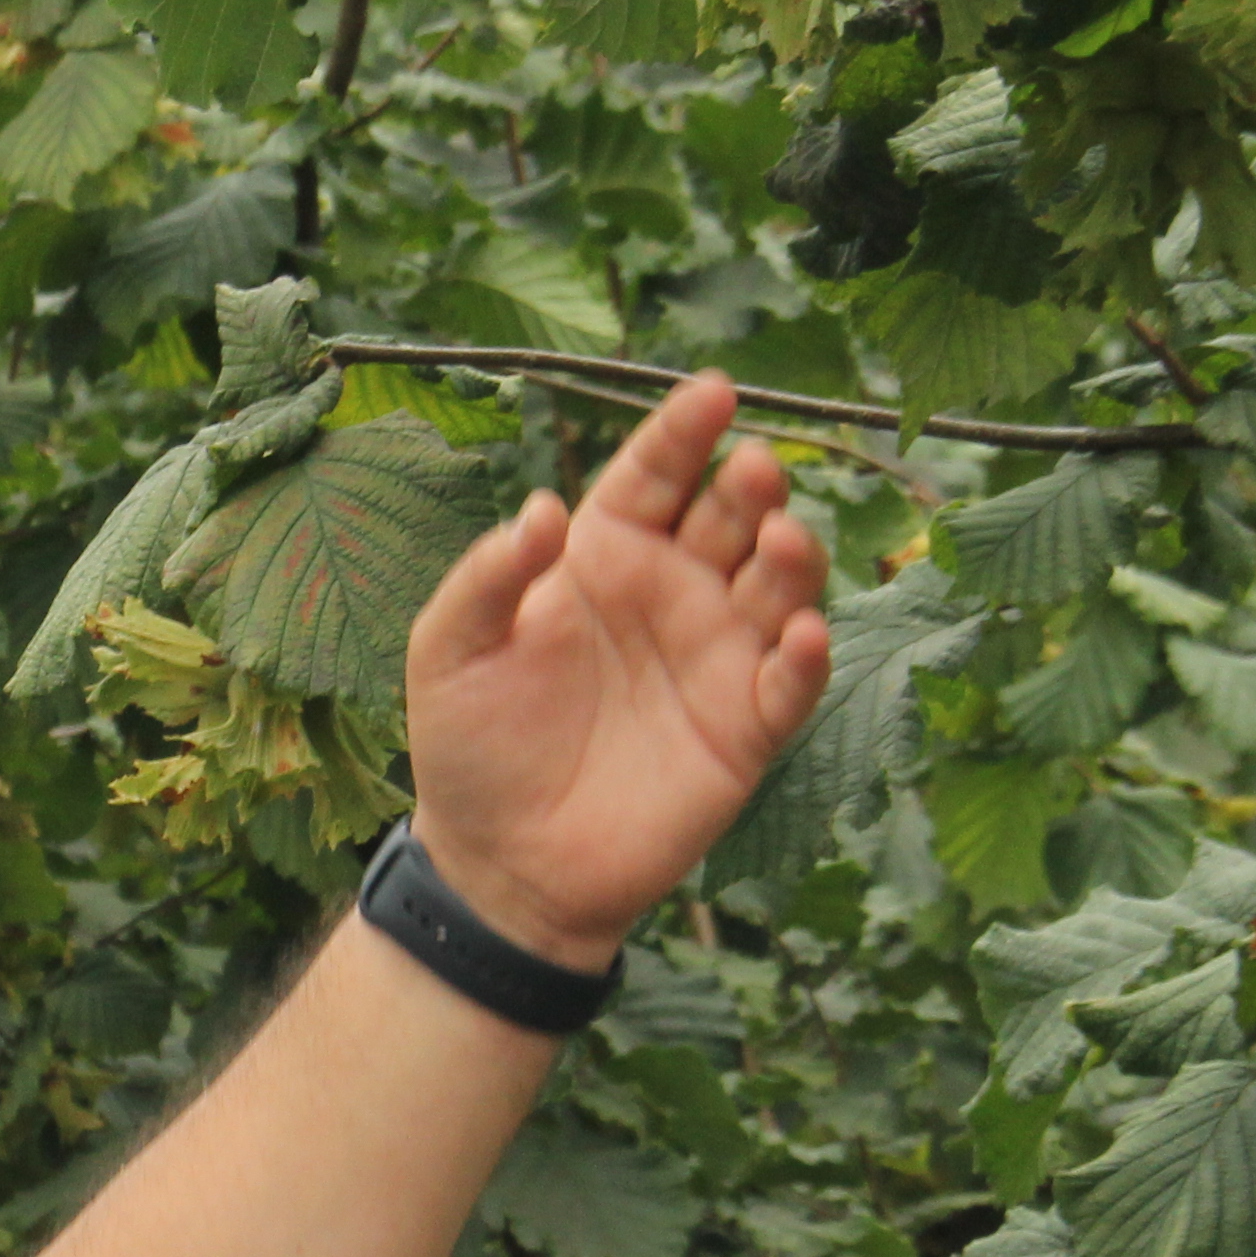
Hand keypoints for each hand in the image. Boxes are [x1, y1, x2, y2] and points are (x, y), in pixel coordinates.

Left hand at [399, 373, 833, 968]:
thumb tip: (543, 509)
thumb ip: (489, 577)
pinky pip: (791, 684)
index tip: (714, 390)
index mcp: (604, 556)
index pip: (655, 474)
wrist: (501, 865)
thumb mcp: (449, 649)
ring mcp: (715, 659)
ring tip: (781, 542)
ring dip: (792, 558)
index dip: (684, 430)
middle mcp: (671, 593)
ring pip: (777, 587)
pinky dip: (806, 656)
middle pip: (730, 517)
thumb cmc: (470, 748)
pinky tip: (801, 635)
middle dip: (751, 486)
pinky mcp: (745, 731)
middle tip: (755, 470)